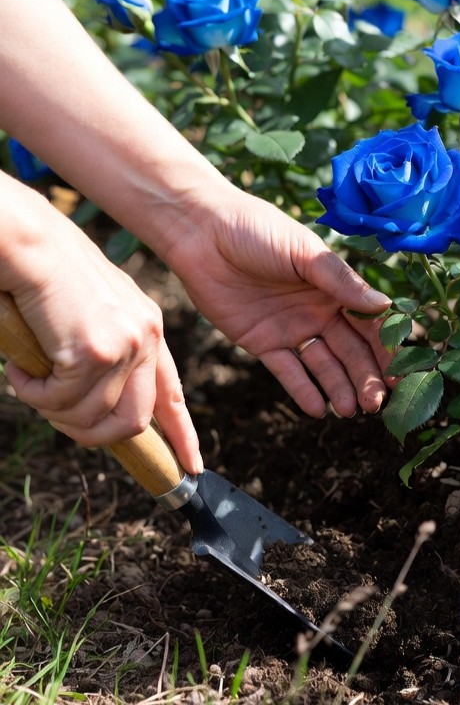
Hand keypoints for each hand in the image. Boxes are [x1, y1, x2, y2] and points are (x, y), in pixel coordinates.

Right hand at [2, 200, 201, 473]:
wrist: (24, 239)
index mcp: (147, 328)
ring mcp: (125, 344)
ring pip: (94, 419)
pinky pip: (62, 403)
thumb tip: (88, 404)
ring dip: (53, 412)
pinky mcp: (97, 351)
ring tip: (30, 379)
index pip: (172, 393)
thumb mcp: (86, 314)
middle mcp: (146, 336)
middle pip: (134, 422)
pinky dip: (33, 394)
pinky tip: (21, 367)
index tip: (191, 466)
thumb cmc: (44, 275)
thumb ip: (100, 353)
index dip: (181, 434)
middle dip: (91, 435)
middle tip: (55, 414)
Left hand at [164, 190, 393, 418]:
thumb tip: (386, 305)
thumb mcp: (304, 252)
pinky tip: (317, 409)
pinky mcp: (261, 342)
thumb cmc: (256, 230)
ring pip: (322, 365)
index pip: (368, 323)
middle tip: (376, 404)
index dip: (385, 349)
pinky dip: (302, 390)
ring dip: (338, 388)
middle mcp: (318, 311)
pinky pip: (286, 371)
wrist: (201, 233)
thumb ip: (341, 282)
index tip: (400, 374)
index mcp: (334, 287)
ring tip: (350, 411)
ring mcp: (291, 328)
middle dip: (365, 377)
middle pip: (350, 351)